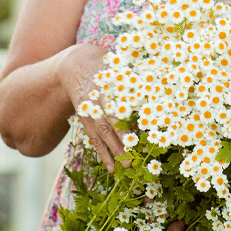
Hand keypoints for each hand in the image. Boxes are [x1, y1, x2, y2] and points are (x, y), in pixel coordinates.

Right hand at [56, 43, 127, 172]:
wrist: (72, 65)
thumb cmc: (102, 62)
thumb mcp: (115, 63)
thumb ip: (133, 73)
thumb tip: (158, 80)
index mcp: (105, 83)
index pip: (118, 102)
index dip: (127, 117)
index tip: (140, 128)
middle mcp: (95, 99)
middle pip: (108, 122)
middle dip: (120, 140)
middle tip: (134, 156)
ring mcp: (88, 111)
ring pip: (100, 134)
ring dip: (112, 152)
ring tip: (125, 168)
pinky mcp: (85, 119)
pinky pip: (93, 139)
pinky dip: (102, 153)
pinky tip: (111, 167)